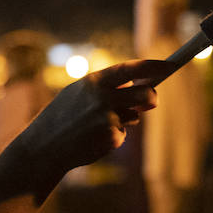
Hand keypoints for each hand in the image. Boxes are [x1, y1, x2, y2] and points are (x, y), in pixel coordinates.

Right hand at [10, 58, 171, 187]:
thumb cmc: (62, 117)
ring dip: (125, 120)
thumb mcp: (79, 93)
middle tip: (151, 102)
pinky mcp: (110, 138)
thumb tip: (139, 85)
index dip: (154, 65)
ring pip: (133, 117)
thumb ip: (107, 87)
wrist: (43, 147)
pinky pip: (121, 135)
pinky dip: (112, 138)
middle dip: (152, 99)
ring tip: (98, 125)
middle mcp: (103, 97)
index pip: (132, 67)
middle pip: (145, 94)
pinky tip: (92, 140)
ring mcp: (108, 118)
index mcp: (94, 80)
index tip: (170, 66)